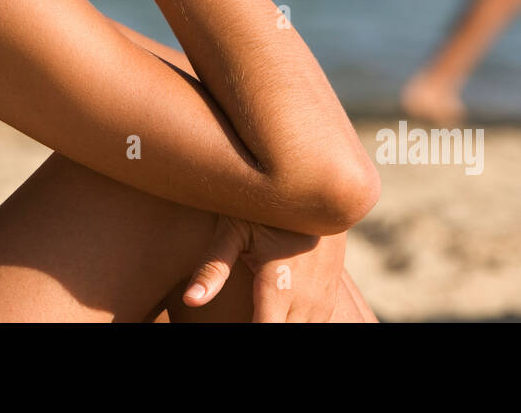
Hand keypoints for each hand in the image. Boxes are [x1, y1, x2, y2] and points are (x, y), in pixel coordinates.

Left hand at [182, 215, 347, 321]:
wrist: (318, 187)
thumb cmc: (267, 208)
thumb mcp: (236, 229)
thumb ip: (214, 266)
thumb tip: (190, 300)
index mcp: (280, 287)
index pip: (264, 331)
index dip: (243, 330)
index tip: (229, 321)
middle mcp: (306, 299)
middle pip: (284, 334)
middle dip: (261, 324)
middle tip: (242, 307)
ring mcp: (323, 299)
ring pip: (304, 331)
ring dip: (281, 323)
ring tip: (259, 309)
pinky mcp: (330, 295)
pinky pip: (315, 324)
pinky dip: (296, 322)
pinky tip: (279, 311)